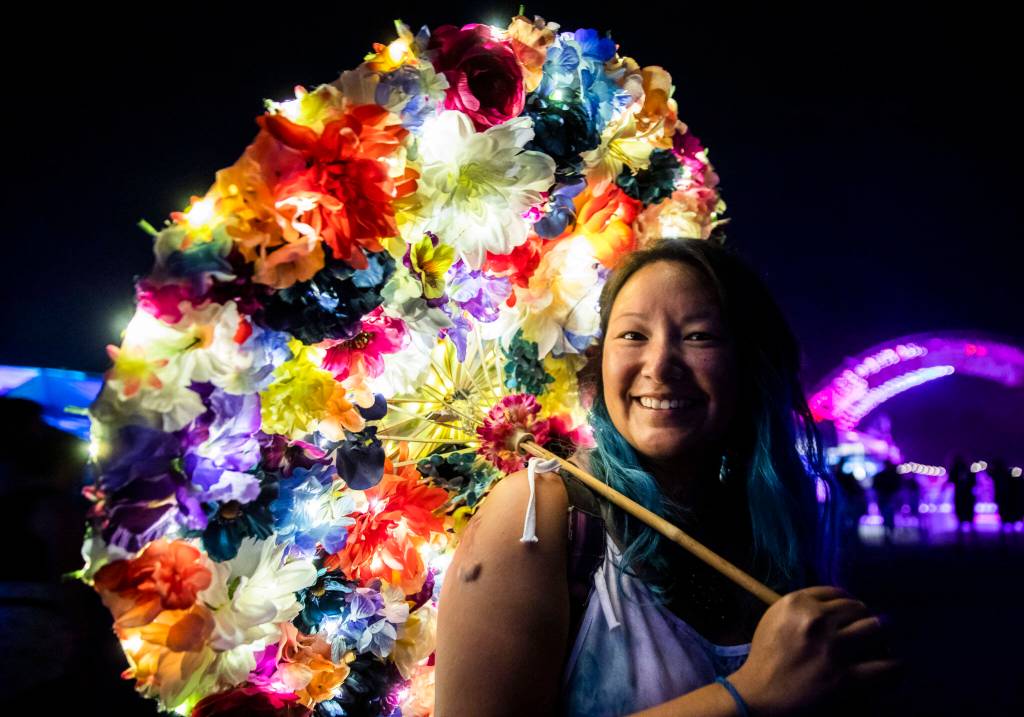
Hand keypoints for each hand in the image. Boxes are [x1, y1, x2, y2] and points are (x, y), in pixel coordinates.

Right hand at [727, 586, 899, 714]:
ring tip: (882, 644)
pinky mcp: (847, 678)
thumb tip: (836, 605)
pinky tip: (893, 667)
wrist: (759, 696)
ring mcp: (834, 649)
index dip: (846, 603)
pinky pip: (886, 667)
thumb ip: (801, 606)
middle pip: (858, 608)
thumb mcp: (774, 618)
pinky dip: (894, 667)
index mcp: (797, 603)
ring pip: (876, 629)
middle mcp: (817, 621)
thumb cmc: (765, 658)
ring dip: (881, 636)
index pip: (837, 592)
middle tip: (868, 629)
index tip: (850, 614)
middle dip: (865, 618)